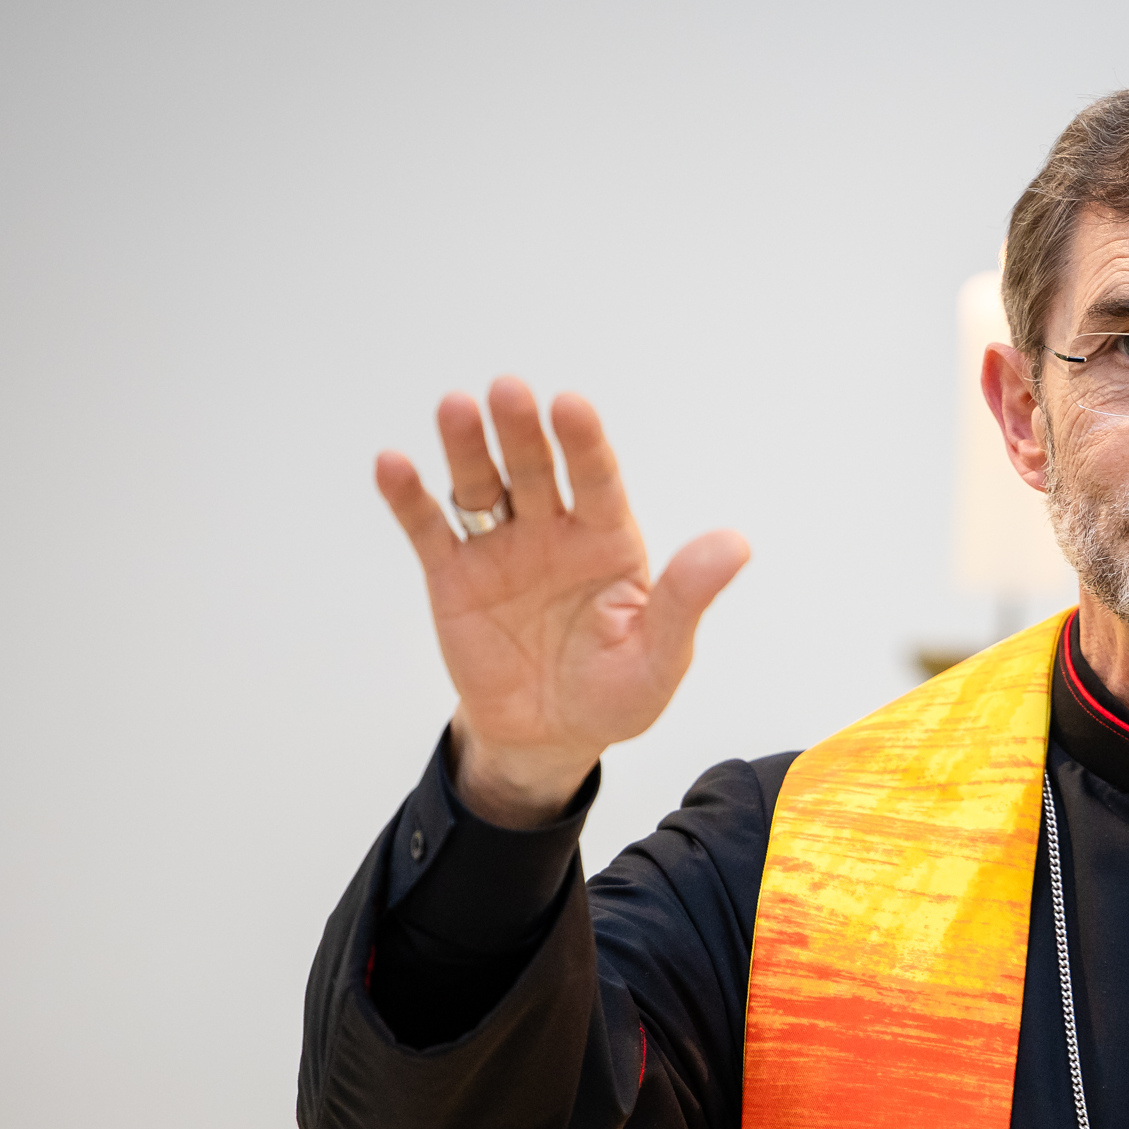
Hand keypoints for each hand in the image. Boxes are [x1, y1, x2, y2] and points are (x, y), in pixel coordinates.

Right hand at [375, 377, 748, 826]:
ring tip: (455, 407)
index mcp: (608, 541)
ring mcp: (501, 549)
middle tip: (508, 390)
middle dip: (522, 432)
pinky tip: (393, 464)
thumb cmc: (615, 694)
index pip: (598, 480)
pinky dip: (409, 498)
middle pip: (535, 470)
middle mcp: (554, 531)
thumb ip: (685, 598)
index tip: (570, 406)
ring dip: (466, 448)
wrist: (550, 738)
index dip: (584, 443)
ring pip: (481, 487)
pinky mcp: (454, 577)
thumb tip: (735, 544)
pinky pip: (429, 530)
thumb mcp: (659, 656)